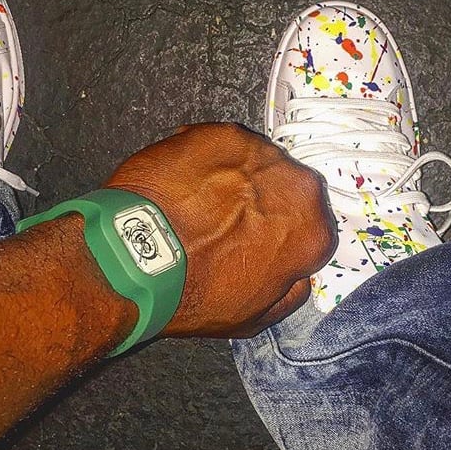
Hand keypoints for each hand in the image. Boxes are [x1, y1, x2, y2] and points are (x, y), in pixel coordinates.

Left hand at [104, 123, 336, 337]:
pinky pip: (224, 146)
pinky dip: (208, 160)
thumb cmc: (195, 293)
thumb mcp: (254, 317)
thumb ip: (289, 292)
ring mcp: (262, 153)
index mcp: (312, 234)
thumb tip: (297, 275)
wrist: (138, 257)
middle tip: (229, 223)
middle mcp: (299, 187)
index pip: (311, 232)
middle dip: (266, 203)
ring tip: (202, 201)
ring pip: (259, 165)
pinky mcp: (224, 133)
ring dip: (239, 179)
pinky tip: (185, 183)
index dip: (283, 239)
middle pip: (289, 191)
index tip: (258, 245)